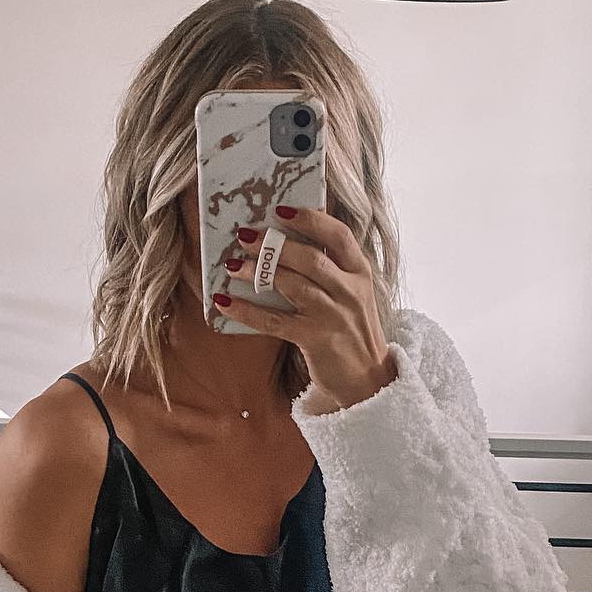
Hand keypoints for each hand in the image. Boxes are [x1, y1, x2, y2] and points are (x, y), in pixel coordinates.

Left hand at [212, 206, 396, 410]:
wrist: (366, 380)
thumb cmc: (351, 331)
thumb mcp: (352, 295)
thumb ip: (330, 270)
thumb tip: (283, 245)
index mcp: (360, 273)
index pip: (339, 236)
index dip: (311, 220)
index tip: (282, 210)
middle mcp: (350, 292)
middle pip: (310, 259)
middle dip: (274, 245)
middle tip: (245, 236)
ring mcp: (333, 316)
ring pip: (292, 285)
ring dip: (258, 272)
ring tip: (233, 265)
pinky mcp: (316, 340)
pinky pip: (274, 321)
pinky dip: (247, 311)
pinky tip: (225, 302)